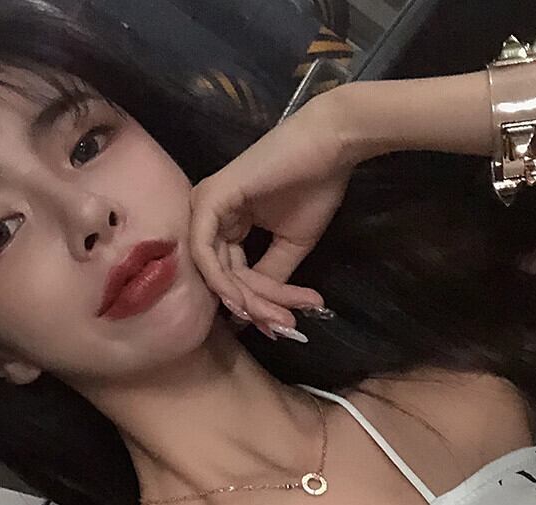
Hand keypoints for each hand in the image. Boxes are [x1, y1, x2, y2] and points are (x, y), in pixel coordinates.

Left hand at [189, 96, 353, 337]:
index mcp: (225, 224)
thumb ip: (270, 277)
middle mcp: (208, 216)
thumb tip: (259, 315)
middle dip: (255, 307)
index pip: (232, 275)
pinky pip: (205, 253)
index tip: (287, 324)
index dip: (257, 304)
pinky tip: (249, 300)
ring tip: (281, 316)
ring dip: (248, 300)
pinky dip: (225, 282)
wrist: (330, 148)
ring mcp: (205, 207)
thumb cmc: (313, 188)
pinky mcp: (209, 201)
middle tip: (287, 324)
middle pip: (223, 277)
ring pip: (215, 272)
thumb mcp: (290, 245)